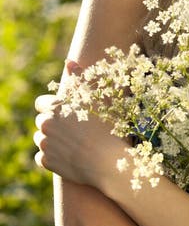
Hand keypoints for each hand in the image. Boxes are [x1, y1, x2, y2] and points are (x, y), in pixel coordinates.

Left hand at [33, 63, 125, 188]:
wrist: (109, 162)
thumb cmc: (107, 127)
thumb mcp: (98, 98)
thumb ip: (81, 78)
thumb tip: (69, 63)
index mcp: (54, 107)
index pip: (42, 103)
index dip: (54, 108)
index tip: (68, 114)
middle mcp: (45, 124)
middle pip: (42, 121)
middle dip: (54, 125)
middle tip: (75, 131)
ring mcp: (44, 144)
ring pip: (42, 139)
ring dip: (52, 140)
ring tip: (73, 144)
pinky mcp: (46, 162)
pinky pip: (43, 157)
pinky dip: (53, 157)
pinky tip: (70, 156)